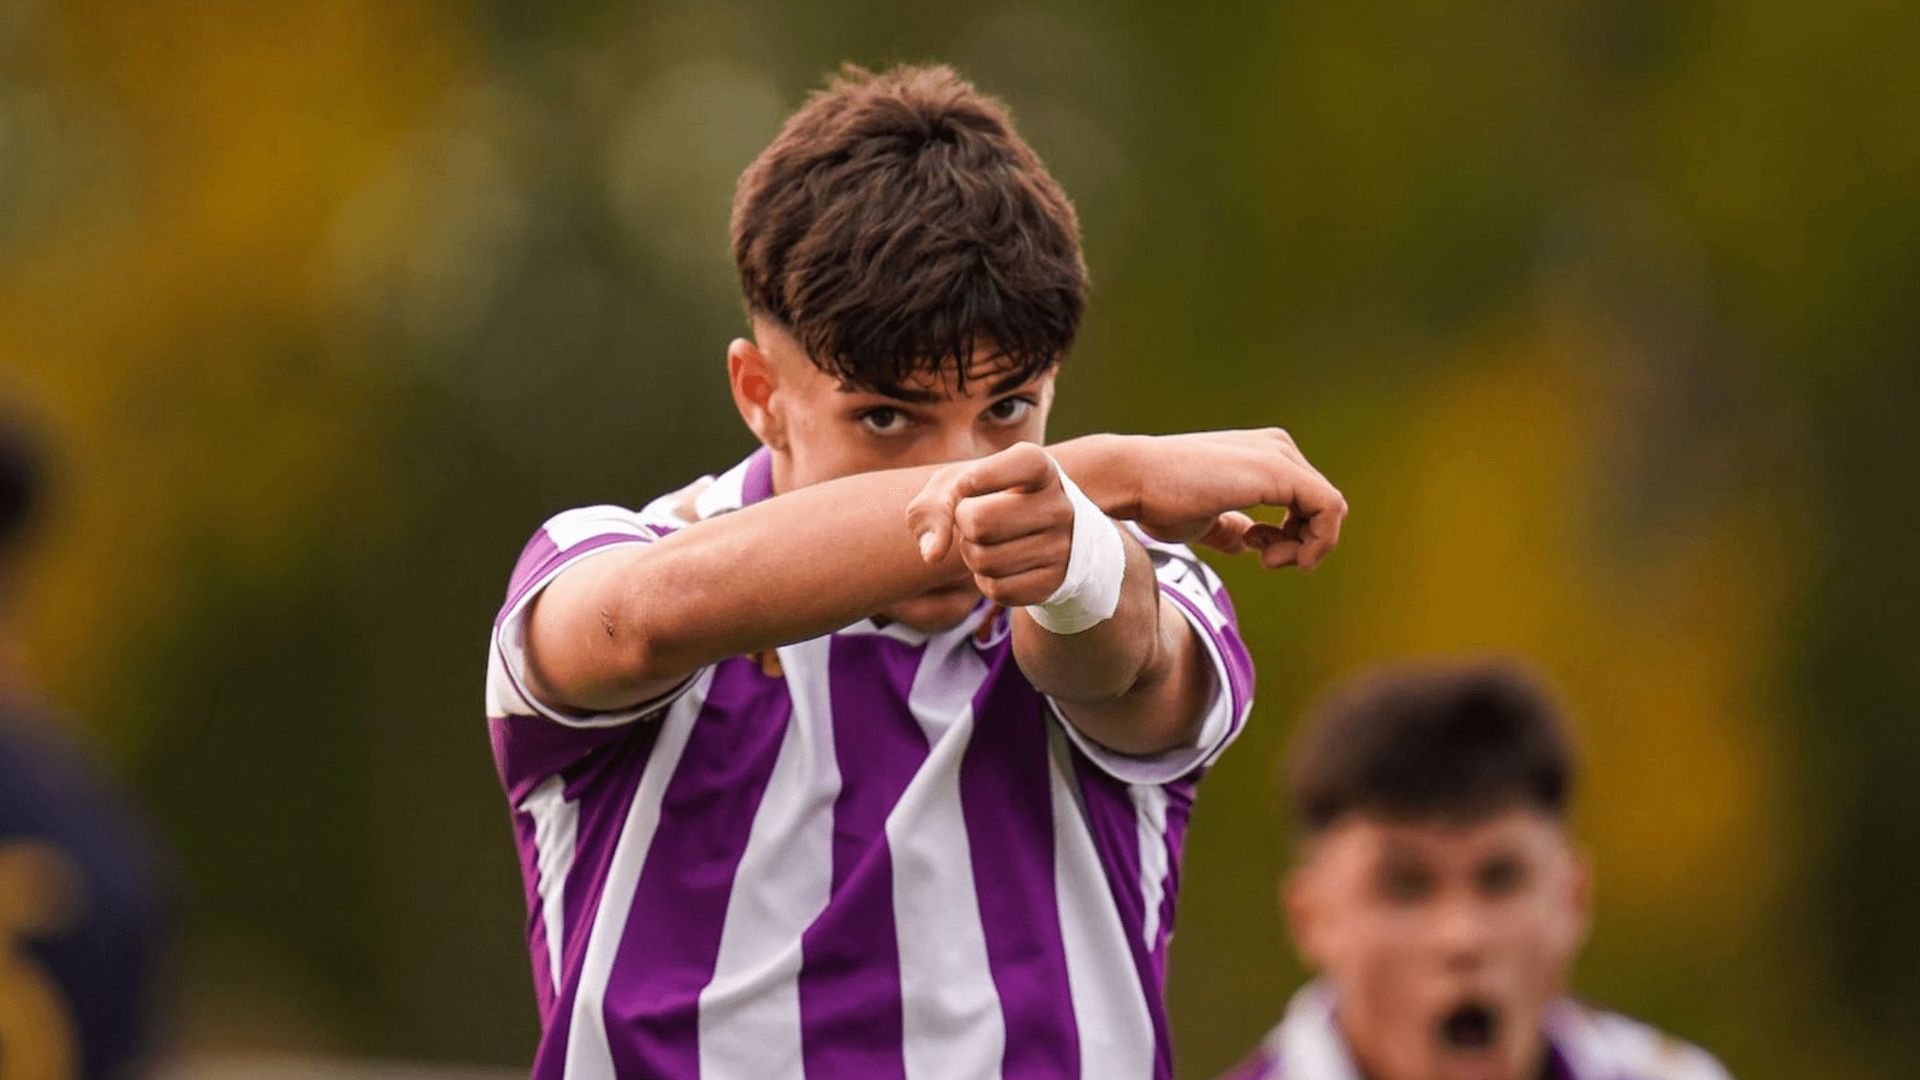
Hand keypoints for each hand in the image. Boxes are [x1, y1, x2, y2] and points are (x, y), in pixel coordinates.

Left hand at [905, 443, 1076, 605]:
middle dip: (963, 524)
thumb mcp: (957, 485)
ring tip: (987, 542)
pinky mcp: (1054, 582)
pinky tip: (999, 565)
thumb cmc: (987, 498)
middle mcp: (1059, 506)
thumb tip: (932, 555)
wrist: (1036, 533)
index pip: (1021, 464)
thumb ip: (932, 508)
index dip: (981, 476)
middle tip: (973, 519)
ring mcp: (1062, 547)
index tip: (965, 485)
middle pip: (981, 521)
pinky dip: (985, 581)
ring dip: (971, 555)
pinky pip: (998, 589)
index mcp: (1041, 469)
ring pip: (985, 561)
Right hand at [1117, 428, 1346, 569]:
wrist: (1133, 479)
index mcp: (1262, 456)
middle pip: (1323, 507)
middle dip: (1302, 544)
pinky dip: (1315, 542)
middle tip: (1266, 561)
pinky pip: (1329, 509)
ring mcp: (1281, 456)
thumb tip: (1244, 543)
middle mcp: (1277, 448)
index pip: (1307, 501)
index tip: (1255, 549)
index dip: (1293, 536)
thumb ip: (1229, 528)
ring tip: (1268, 559)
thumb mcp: (1202, 520)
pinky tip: (1273, 556)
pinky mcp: (1281, 472)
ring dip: (1307, 547)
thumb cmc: (1157, 499)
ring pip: (1331, 510)